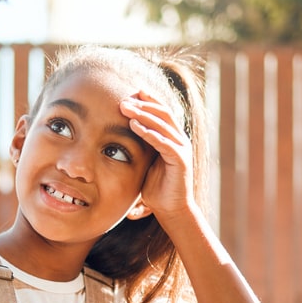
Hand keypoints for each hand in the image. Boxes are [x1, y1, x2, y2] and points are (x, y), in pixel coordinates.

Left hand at [120, 91, 195, 217]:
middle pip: (163, 114)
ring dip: (143, 115)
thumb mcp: (146, 163)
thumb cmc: (156, 188)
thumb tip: (119, 138)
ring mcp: (182, 149)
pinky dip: (149, 133)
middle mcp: (180, 140)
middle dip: (143, 105)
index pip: (162, 113)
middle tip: (123, 99)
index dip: (149, 101)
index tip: (131, 92)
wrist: (171, 209)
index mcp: (173, 138)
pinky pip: (164, 143)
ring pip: (163, 125)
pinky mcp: (181, 161)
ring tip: (125, 108)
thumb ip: (140, 148)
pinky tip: (135, 126)